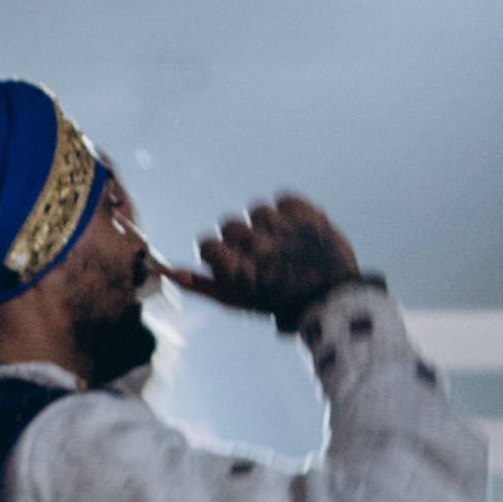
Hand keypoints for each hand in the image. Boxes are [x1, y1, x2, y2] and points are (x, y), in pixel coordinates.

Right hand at [167, 195, 365, 322]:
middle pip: (231, 225)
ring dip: (263, 225)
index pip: (207, 243)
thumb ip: (201, 285)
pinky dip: (287, 212)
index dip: (216, 254)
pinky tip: (293, 230)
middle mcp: (257, 243)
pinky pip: (285, 198)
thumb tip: (170, 271)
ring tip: (279, 243)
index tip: (230, 264)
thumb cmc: (278, 303)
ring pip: (257, 210)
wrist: (333, 298)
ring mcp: (283, 226)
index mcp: (238, 266)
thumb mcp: (237, 301)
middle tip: (258, 256)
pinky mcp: (307, 213)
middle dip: (240, 240)